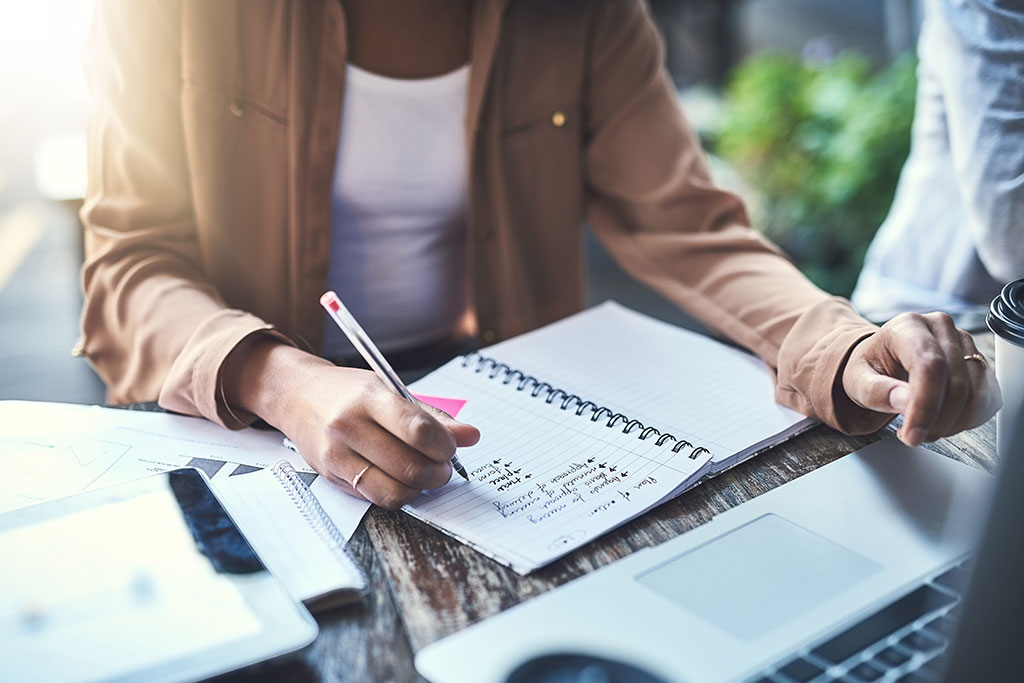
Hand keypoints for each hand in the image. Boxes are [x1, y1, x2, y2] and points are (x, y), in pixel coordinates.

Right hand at [223, 340, 479, 508]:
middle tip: (443, 466)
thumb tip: (471, 436)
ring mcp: (337, 455)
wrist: (296, 396)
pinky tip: (401, 479)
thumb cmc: (349, 392)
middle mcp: (349, 426)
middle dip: (438, 473)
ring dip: (420, 489)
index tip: (451, 447)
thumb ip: (431, 416)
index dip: (445, 446)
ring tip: (425, 475)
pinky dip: (398, 494)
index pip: (418, 430)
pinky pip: (375, 498)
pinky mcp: (331, 477)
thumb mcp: (389, 390)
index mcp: (369, 397)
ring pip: (394, 491)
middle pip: (409, 466)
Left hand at [841, 312, 1000, 445]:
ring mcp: (965, 343)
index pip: (929, 366)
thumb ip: (877, 391)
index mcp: (908, 326)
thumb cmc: (870, 369)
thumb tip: (904, 401)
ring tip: (926, 428)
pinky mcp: (979, 361)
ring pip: (977, 392)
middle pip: (956, 382)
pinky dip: (969, 418)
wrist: (882, 361)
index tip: (912, 435)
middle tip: (914, 436)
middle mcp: (941, 328)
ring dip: (954, 422)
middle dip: (937, 420)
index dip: (925, 406)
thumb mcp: (857, 381)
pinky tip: (945, 422)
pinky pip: (988, 396)